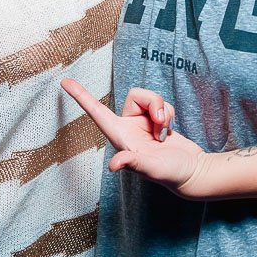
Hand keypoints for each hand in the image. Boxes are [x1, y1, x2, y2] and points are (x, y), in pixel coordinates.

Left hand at [61, 79, 205, 194]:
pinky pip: (162, 105)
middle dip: (154, 102)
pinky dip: (169, 115)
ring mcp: (144, 124)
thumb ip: (134, 163)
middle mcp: (128, 128)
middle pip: (136, 95)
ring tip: (165, 132)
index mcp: (120, 136)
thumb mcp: (151, 168)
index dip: (81, 96)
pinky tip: (168, 132)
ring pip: (151, 98)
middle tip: (161, 123)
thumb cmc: (170, 174)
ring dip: (163, 110)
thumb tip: (113, 165)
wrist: (192, 172)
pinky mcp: (157, 122)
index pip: (96, 112)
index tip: (64, 81)